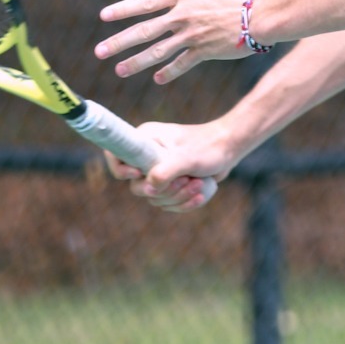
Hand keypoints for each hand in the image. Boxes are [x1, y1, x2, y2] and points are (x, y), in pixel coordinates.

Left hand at [95, 0, 259, 82]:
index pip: (145, 2)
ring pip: (157, 50)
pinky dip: (168, 72)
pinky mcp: (204, 51)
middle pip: (143, 30)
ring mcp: (191, 34)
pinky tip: (157, 79)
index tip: (103, 16)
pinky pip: (181, 64)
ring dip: (136, 62)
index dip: (122, 10)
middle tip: (99, 52)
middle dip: (119, 42)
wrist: (263, 13)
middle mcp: (182, 14)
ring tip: (119, 70)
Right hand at [101, 120, 233, 212]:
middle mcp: (146, 156)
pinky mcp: (170, 183)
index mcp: (144, 140)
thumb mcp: (187, 158)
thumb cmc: (208, 147)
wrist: (229, 149)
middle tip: (184, 181)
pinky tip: (200, 196)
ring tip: (198, 184)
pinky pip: (168, 202)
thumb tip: (150, 187)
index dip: (121, 170)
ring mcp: (157, 171)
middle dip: (162, 190)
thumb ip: (166, 171)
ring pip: (155, 197)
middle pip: (136, 186)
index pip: (115, 155)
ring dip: (178, 197)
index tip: (139, 175)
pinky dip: (184, 203)